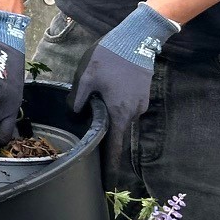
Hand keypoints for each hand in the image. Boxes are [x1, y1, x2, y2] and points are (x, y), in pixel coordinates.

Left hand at [69, 3, 178, 171]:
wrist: (137, 38)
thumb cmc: (110, 57)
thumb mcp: (87, 76)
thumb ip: (79, 98)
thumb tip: (75, 114)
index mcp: (120, 113)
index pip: (114, 147)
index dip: (110, 165)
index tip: (107, 182)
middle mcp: (134, 113)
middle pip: (118, 133)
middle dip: (107, 140)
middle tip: (93, 144)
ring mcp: (142, 103)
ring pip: (122, 117)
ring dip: (111, 117)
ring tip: (97, 108)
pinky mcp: (144, 93)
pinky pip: (128, 105)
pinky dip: (118, 105)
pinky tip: (108, 93)